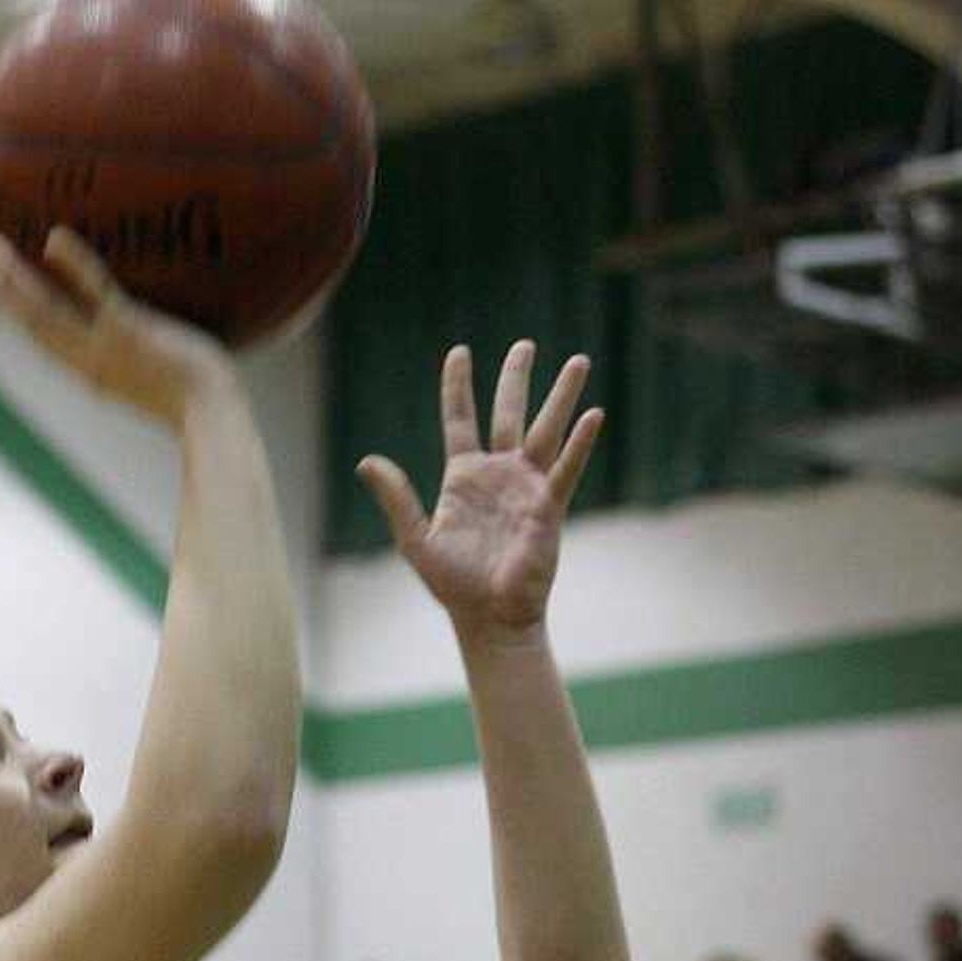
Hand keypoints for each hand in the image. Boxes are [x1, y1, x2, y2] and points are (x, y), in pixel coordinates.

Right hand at [0, 228, 233, 428]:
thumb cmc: (193, 397)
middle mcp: (88, 362)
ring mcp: (105, 347)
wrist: (210, 414)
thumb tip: (142, 337)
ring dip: (16, 278)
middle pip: (33, 324)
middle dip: (4, 290)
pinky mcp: (129, 330)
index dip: (17, 312)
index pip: (43, 339)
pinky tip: (53, 237)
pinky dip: (73, 265)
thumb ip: (136, 359)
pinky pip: (95, 291)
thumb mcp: (153, 378)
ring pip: (47, 311)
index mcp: (90, 373)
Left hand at [356, 342, 601, 637]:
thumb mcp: (416, 539)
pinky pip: (567, 468)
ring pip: (546, 430)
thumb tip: (367, 461)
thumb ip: (397, 498)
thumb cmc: (453, 585)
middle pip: (508, 413)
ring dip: (562, 396)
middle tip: (526, 344)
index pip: (461, 419)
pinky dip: (580, 443)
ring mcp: (526, 487)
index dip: (459, 386)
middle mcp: (498, 474)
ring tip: (578, 361)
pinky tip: (593, 414)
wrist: (490, 616)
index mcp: (463, 477)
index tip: (460, 352)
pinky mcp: (549, 506)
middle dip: (517, 378)